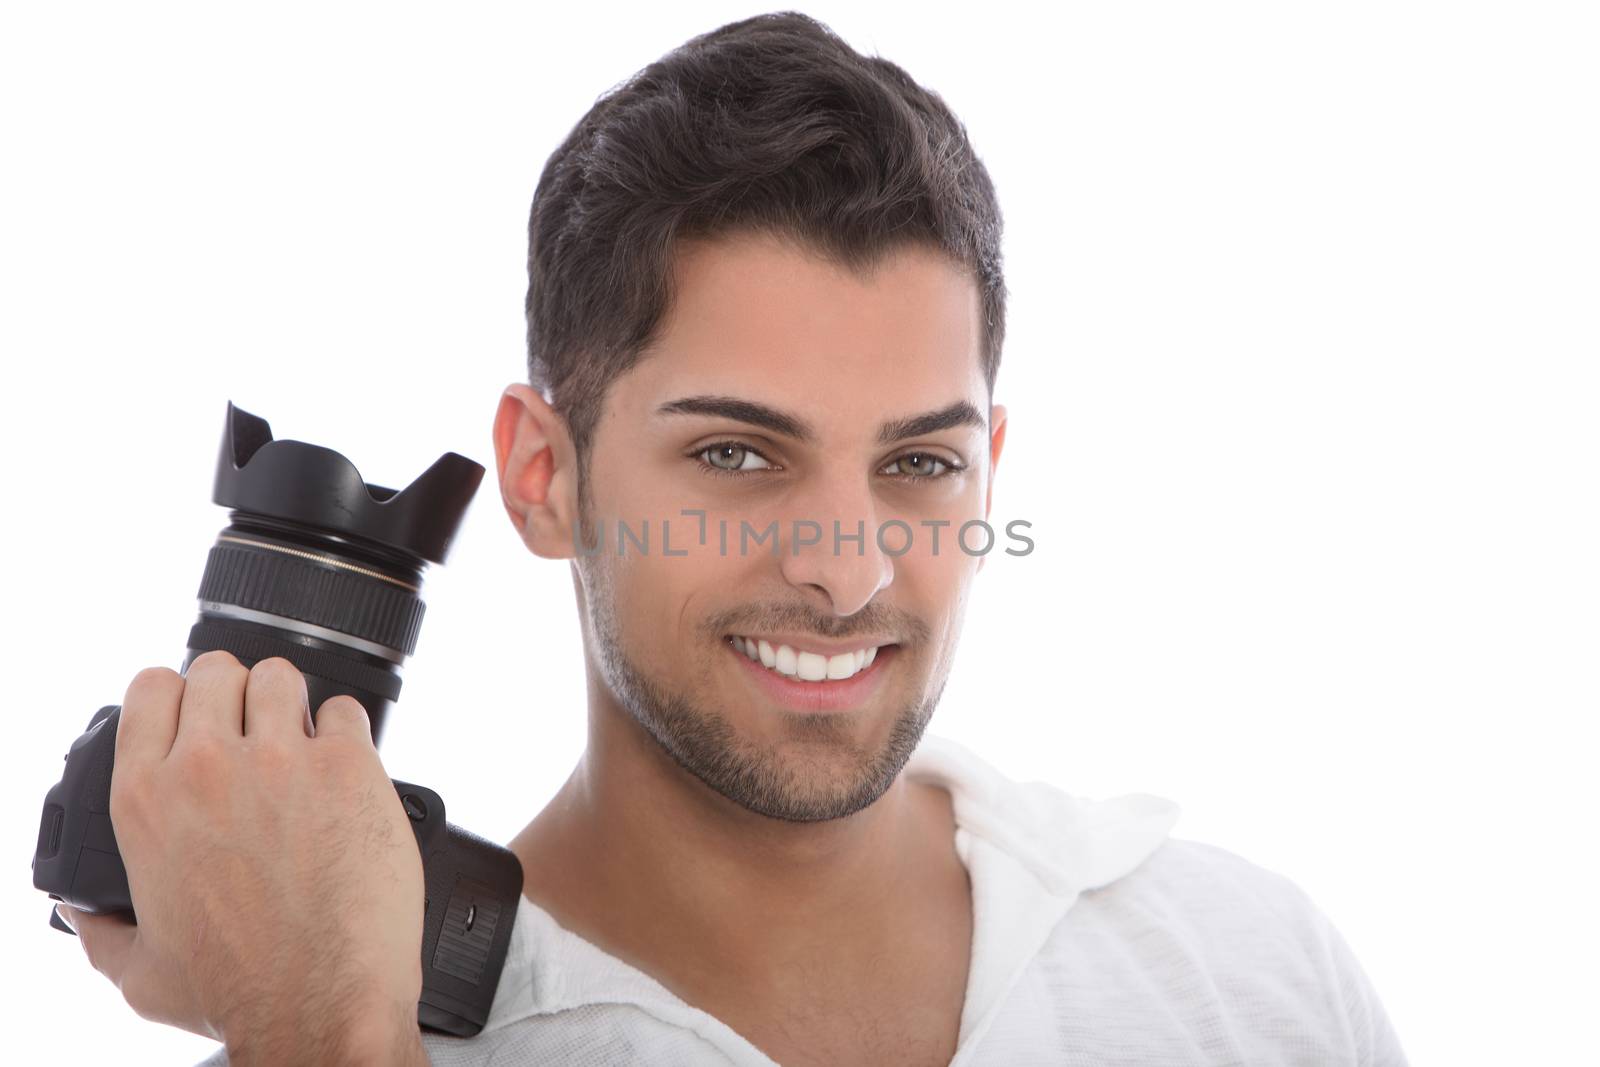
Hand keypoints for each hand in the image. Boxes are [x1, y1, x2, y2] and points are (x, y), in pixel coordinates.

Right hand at [59, 651, 427, 1065]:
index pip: (150, 689)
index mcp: (146, 801)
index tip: (196, 713)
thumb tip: (79, 908)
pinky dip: (346, 733)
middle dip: (237, 693)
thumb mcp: (140, 970)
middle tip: (256, 729)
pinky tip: (345, 768)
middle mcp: (207, 768)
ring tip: (301, 742)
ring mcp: (282, 760)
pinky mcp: (348, 766)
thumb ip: (102, 929)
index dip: (176, 694)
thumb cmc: (239, 989)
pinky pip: (346, 711)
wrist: (321, 1003)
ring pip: (281, 676)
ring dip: (291, 703)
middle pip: (219, 670)